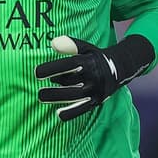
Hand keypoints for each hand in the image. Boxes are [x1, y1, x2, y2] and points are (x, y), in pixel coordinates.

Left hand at [35, 35, 152, 120]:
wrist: (120, 68)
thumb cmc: (94, 57)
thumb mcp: (85, 48)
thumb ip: (70, 45)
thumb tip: (53, 43)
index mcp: (89, 61)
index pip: (69, 65)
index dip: (52, 69)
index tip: (37, 73)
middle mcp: (93, 76)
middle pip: (70, 84)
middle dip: (53, 89)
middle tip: (38, 92)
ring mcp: (96, 90)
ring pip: (75, 97)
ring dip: (57, 99)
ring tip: (42, 98)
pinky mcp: (97, 100)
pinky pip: (83, 108)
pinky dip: (71, 113)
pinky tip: (58, 114)